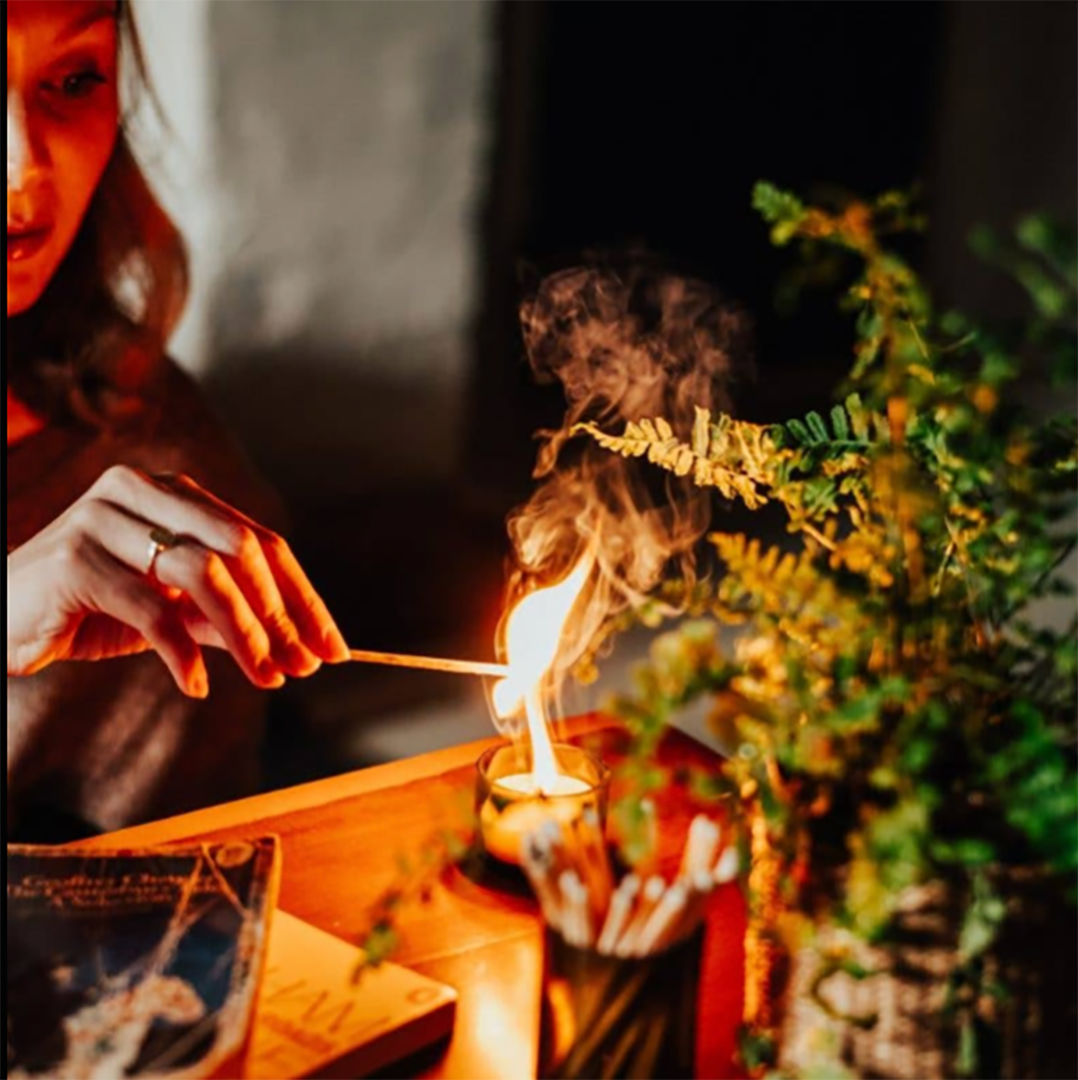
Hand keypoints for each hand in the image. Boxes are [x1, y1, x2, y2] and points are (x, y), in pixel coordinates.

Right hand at [7, 466, 349, 697]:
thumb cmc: (91, 609)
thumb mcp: (173, 610)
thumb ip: (226, 616)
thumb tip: (296, 645)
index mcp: (176, 493)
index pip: (260, 541)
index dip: (302, 596)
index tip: (332, 647)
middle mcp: (144, 491)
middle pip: (242, 550)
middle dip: (282, 615)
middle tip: (306, 667)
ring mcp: (105, 518)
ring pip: (204, 574)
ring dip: (245, 635)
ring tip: (266, 678)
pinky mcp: (74, 559)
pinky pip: (150, 610)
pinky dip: (181, 653)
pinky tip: (195, 686)